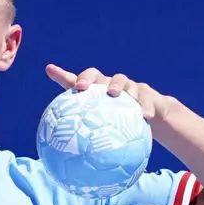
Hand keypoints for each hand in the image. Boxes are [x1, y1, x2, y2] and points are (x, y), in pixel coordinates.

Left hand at [45, 65, 176, 121]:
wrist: (147, 118)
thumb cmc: (118, 120)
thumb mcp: (101, 124)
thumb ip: (83, 126)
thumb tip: (57, 128)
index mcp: (101, 89)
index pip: (88, 78)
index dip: (82, 79)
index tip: (77, 87)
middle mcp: (114, 85)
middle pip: (101, 76)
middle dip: (94, 79)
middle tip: (85, 88)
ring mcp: (131, 88)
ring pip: (125, 82)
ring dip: (119, 86)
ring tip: (115, 95)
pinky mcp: (147, 95)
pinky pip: (146, 99)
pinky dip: (145, 106)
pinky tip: (146, 117)